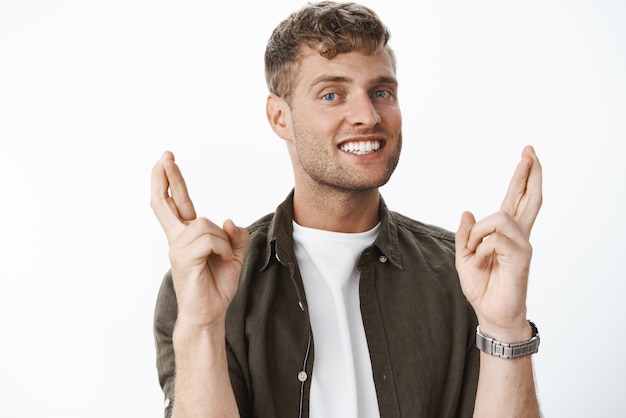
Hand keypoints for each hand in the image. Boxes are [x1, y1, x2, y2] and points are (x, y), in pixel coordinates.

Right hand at [150, 151, 248, 328]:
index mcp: (186, 236)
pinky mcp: (184, 258)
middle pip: (166, 202)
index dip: (171, 181)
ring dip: (222, 241)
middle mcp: (177, 239)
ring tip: (222, 259)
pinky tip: (220, 261)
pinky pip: (209, 239)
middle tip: (166, 155)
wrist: (208, 314)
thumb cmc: (217, 286)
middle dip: (166, 177)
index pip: (176, 203)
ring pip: (206, 225)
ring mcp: (177, 248)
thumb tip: (227, 220)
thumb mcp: (233, 256)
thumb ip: (233, 236)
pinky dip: (222, 249)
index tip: (167, 160)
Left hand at [455, 146, 541, 339]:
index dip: (522, 177)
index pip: (517, 199)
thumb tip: (467, 211)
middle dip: (529, 173)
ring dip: (480, 232)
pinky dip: (482, 245)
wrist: (490, 313)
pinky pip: (497, 237)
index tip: (528, 156)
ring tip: (475, 250)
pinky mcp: (521, 257)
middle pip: (528, 198)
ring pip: (502, 216)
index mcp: (504, 233)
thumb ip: (466, 234)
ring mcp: (522, 245)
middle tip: (530, 150)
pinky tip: (481, 258)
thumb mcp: (464, 257)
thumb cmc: (481, 287)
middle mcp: (518, 235)